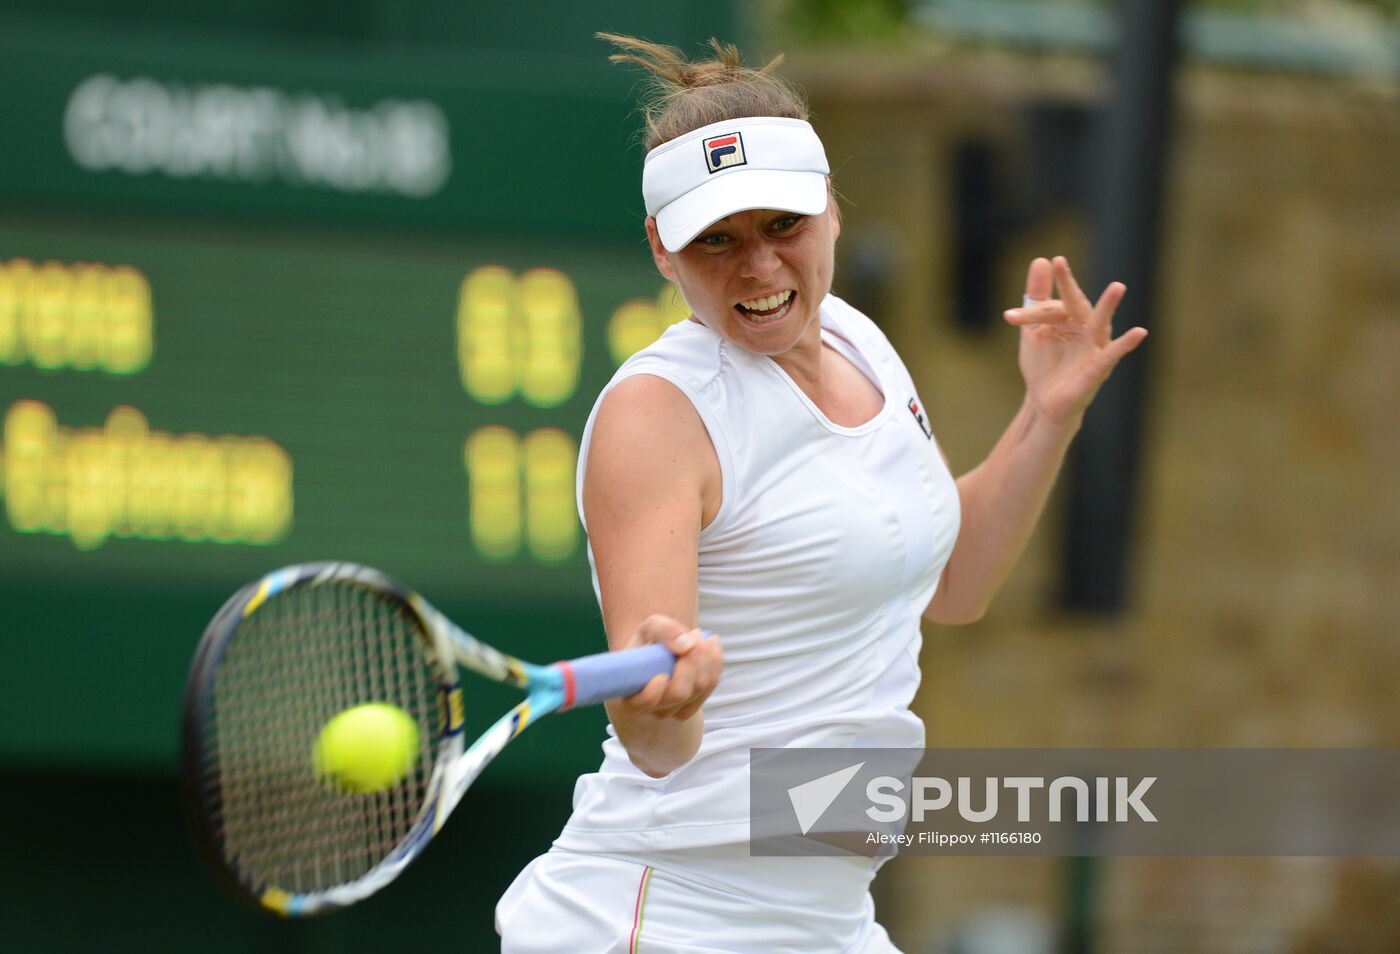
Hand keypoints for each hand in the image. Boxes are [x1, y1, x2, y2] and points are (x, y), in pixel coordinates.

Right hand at [612, 614, 721, 721]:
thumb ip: (663, 631)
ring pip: (699, 688)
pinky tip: (710, 646)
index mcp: (627, 694)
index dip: (650, 694)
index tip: (660, 675)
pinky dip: (714, 661)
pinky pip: (711, 685)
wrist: (659, 656)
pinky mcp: (692, 705)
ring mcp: (672, 711)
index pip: (638, 704)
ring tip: (697, 636)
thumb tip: (688, 645)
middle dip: (692, 661)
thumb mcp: (648, 629)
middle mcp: (649, 709)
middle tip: (693, 633)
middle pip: (678, 693)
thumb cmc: (648, 643)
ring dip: (705, 657)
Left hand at [1003, 256, 1147, 428]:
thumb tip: (1040, 260)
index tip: (1009, 318)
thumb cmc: (1044, 364)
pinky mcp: (1098, 368)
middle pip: (1075, 304)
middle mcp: (1084, 328)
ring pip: (1100, 322)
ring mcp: (1093, 347)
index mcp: (1069, 318)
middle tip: (1059, 262)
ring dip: (1108, 306)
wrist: (1044, 403)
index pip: (1049, 307)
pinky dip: (1125, 344)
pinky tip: (1140, 333)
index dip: (1029, 314)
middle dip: (1067, 285)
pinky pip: (1112, 354)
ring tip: (1117, 287)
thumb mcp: (1035, 330)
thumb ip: (1036, 299)